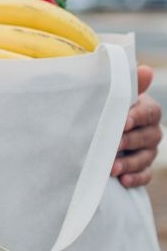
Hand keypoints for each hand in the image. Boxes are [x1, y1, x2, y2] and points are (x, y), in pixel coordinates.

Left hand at [112, 64, 162, 187]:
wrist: (99, 124)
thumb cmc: (108, 105)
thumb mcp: (115, 95)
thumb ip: (128, 85)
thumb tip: (144, 69)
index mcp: (147, 110)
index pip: (149, 112)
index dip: (136, 117)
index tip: (123, 121)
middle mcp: (152, 131)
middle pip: (147, 137)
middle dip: (129, 141)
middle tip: (112, 145)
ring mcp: (148, 150)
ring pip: (145, 158)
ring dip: (129, 163)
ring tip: (112, 168)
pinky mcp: (142, 168)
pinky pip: (145, 176)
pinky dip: (135, 179)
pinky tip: (123, 181)